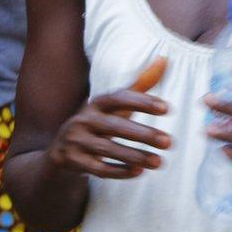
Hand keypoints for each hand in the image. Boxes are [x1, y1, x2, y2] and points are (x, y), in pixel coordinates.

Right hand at [47, 57, 171, 179]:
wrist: (61, 151)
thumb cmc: (98, 124)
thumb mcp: (114, 106)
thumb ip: (139, 86)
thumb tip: (164, 59)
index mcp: (94, 104)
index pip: (117, 98)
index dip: (140, 102)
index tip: (166, 109)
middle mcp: (83, 120)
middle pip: (113, 126)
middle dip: (142, 134)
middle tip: (169, 142)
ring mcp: (76, 141)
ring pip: (107, 149)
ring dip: (134, 155)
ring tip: (159, 162)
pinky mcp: (73, 161)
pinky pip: (97, 168)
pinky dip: (118, 171)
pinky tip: (138, 172)